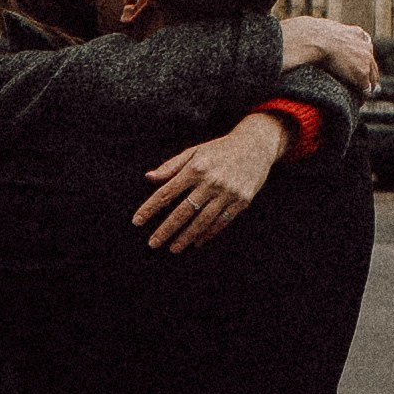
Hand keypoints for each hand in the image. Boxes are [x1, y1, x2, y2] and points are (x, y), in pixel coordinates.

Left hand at [133, 110, 290, 253]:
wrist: (256, 145)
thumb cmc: (219, 149)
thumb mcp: (194, 152)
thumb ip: (171, 166)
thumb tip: (148, 178)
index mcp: (195, 168)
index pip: (166, 192)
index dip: (150, 208)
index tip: (137, 221)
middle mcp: (211, 182)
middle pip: (183, 211)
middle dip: (166, 229)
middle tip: (152, 243)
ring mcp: (227, 193)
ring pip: (202, 221)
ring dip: (186, 237)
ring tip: (173, 248)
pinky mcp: (241, 201)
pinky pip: (222, 222)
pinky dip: (208, 234)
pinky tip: (196, 242)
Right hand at [281, 14, 376, 91]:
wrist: (313, 40)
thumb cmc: (310, 35)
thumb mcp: (322, 30)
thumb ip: (327, 35)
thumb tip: (311, 36)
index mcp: (356, 33)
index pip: (365, 49)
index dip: (362, 60)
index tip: (357, 67)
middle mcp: (365, 46)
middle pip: (372, 65)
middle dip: (369, 76)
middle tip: (367, 87)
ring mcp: (365, 60)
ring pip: (372, 78)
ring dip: (367, 87)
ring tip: (361, 98)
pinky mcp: (362, 74)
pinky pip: (365, 89)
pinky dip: (362, 96)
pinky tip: (358, 102)